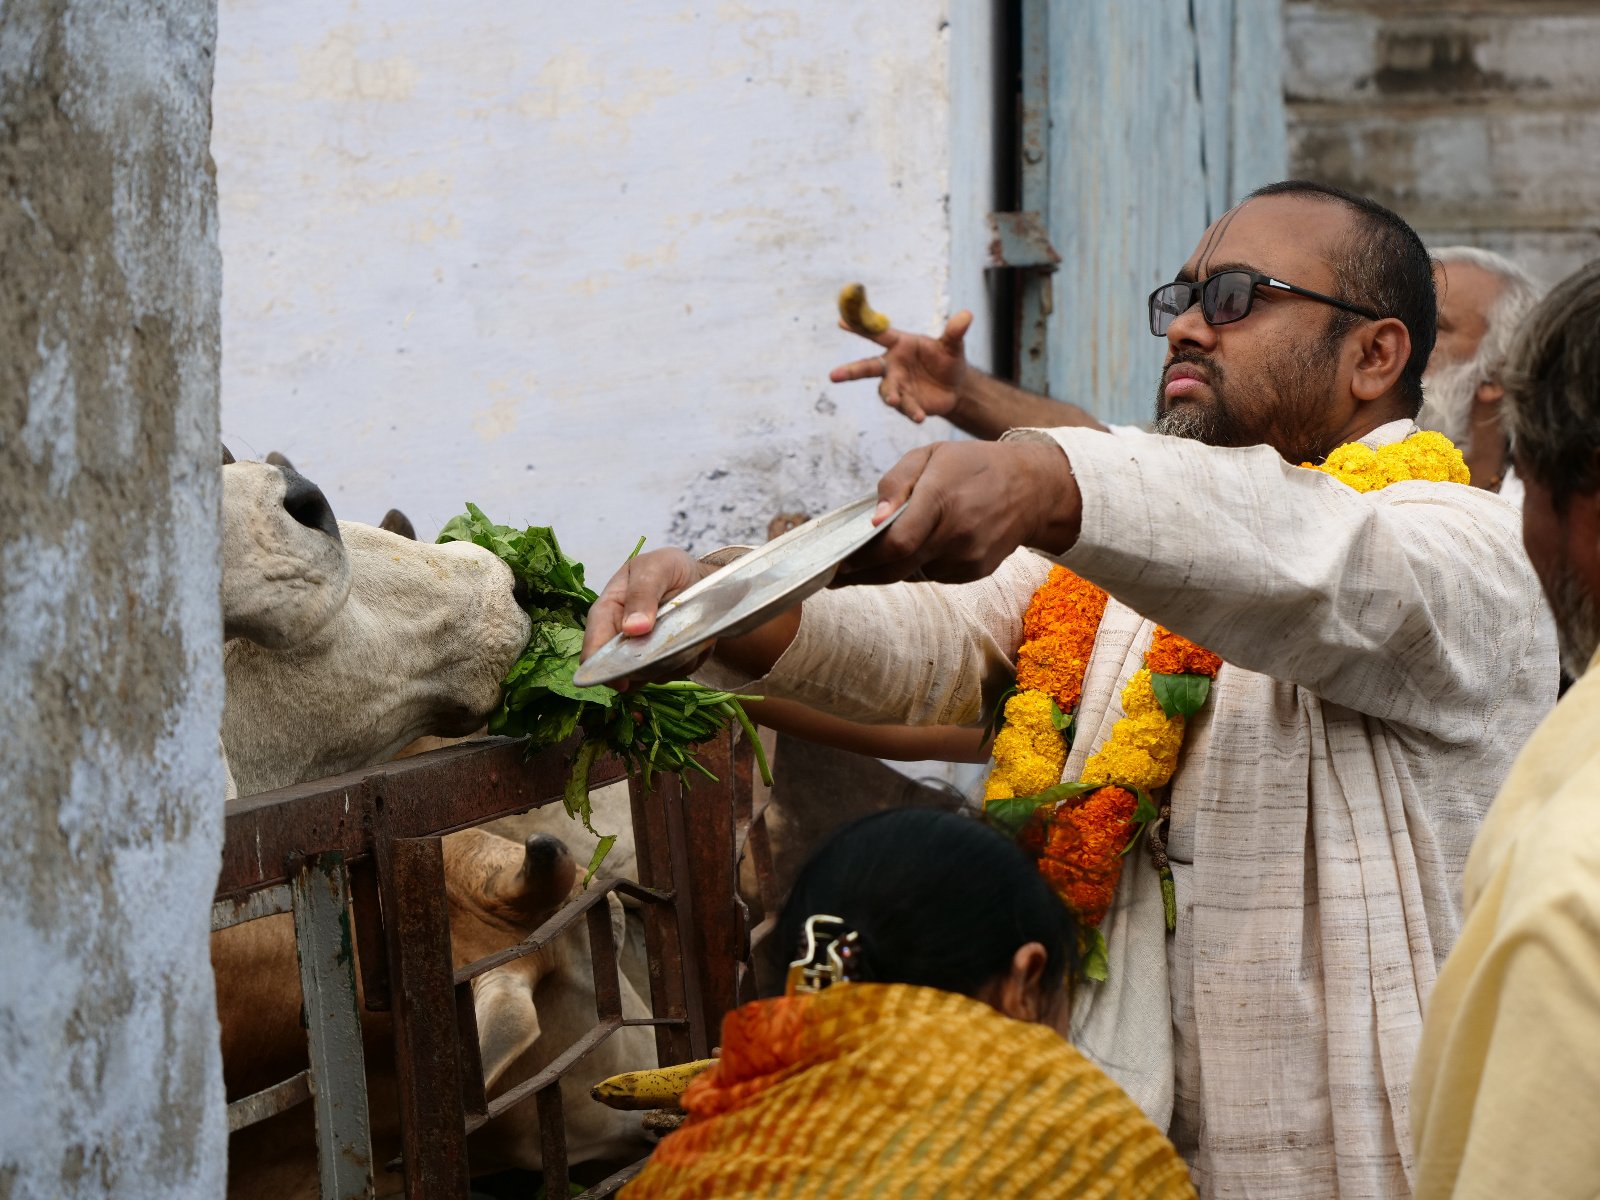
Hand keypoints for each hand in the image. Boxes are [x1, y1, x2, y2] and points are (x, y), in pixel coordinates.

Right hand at [582, 549, 715, 679]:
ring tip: (688, 635)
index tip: (618, 681)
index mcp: (608, 610)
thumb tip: (632, 629)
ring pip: (651, 675)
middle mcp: (622, 637)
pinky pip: (676, 672)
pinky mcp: (666, 661)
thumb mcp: (656, 568)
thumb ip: (642, 593)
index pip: (596, 642)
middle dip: (645, 668)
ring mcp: (644, 652)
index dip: (601, 665)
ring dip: (672, 663)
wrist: (698, 577)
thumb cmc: (668, 568)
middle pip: (623, 668)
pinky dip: (689, 660)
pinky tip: (697, 640)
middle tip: (668, 652)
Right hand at [830, 310, 973, 423]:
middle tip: (833, 376)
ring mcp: (897, 385)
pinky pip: (905, 406)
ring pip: (887, 391)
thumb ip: (955, 332)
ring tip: (896, 400)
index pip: (877, 334)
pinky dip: (911, 411)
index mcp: (900, 345)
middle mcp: (893, 365)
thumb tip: (967, 315)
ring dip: (890, 394)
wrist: (956, 387)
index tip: (840, 321)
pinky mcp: (906, 402)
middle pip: (867, 367)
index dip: (859, 327)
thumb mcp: (953, 345)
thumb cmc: (948, 360)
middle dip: (850, 371)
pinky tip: (919, 416)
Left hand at [841, 440, 1080, 584]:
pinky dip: (918, 565)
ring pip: (913, 573)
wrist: (1033, 488)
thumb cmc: (973, 465)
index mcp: (942, 498)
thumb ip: (896, 483)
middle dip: (863, 573)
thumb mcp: (931, 455)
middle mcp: (957, 533)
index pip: (896, 543)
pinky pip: (933, 575)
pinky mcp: (975, 571)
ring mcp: (968, 557)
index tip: (835, 564)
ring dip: (892, 566)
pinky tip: (919, 548)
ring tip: (874, 555)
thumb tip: (871, 521)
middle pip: (898, 567)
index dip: (862, 559)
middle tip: (837, 574)